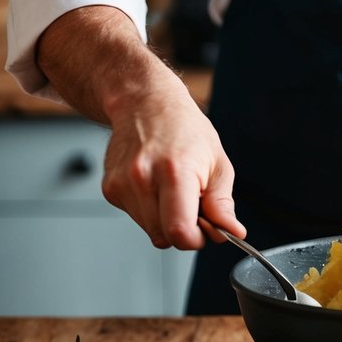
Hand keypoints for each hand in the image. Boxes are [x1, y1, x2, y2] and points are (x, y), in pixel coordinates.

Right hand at [101, 75, 245, 250]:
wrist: (145, 103)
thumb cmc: (184, 129)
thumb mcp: (216, 162)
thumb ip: (222, 203)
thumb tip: (232, 233)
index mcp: (174, 172)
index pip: (180, 232)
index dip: (196, 239)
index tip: (205, 228)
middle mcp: (143, 179)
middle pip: (164, 236)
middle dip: (183, 229)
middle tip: (192, 202)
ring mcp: (122, 185)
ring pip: (149, 230)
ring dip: (165, 219)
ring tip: (172, 188)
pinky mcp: (109, 189)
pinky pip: (136, 217)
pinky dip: (149, 209)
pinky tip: (154, 184)